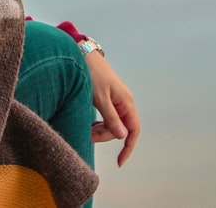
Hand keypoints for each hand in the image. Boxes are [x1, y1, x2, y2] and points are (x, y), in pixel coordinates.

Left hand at [84, 50, 139, 166]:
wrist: (82, 54)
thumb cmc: (92, 73)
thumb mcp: (100, 98)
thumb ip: (111, 118)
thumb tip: (122, 136)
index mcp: (126, 102)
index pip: (133, 131)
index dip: (128, 148)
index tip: (119, 162)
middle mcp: (123, 103)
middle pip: (119, 130)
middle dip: (105, 136)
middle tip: (88, 135)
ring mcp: (115, 101)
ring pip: (111, 125)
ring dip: (99, 130)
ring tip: (85, 127)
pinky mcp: (106, 99)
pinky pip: (105, 118)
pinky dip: (97, 123)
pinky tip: (88, 123)